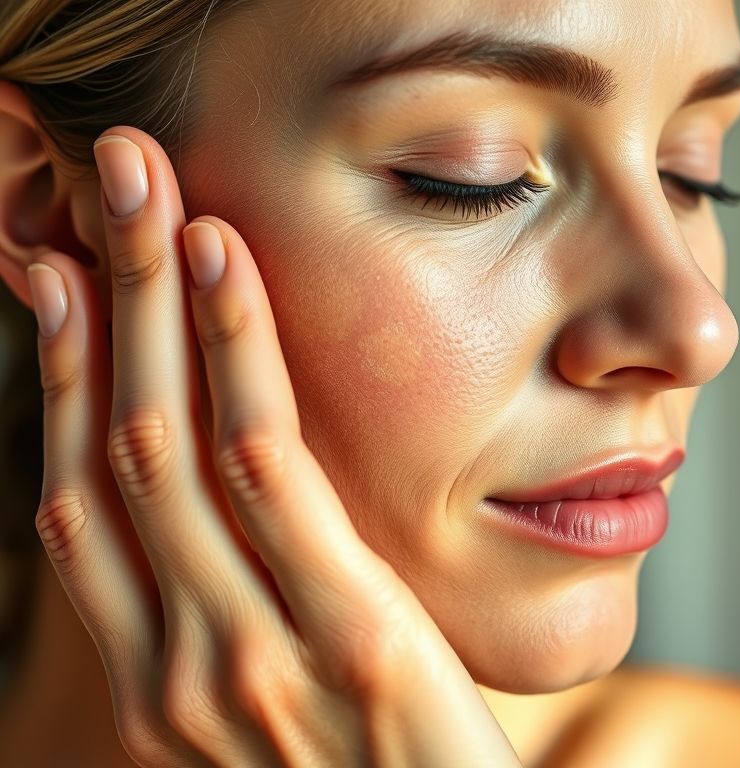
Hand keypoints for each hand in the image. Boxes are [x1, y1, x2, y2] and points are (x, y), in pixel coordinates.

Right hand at [27, 126, 520, 766]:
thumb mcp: (283, 700)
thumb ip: (246, 615)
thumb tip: (240, 512)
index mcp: (156, 678)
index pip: (79, 504)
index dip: (62, 381)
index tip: (65, 283)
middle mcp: (175, 662)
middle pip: (108, 449)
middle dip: (98, 306)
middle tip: (97, 187)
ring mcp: (246, 649)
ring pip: (165, 443)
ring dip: (150, 303)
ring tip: (146, 193)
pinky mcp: (342, 631)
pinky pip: (269, 468)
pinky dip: (235, 355)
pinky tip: (226, 263)